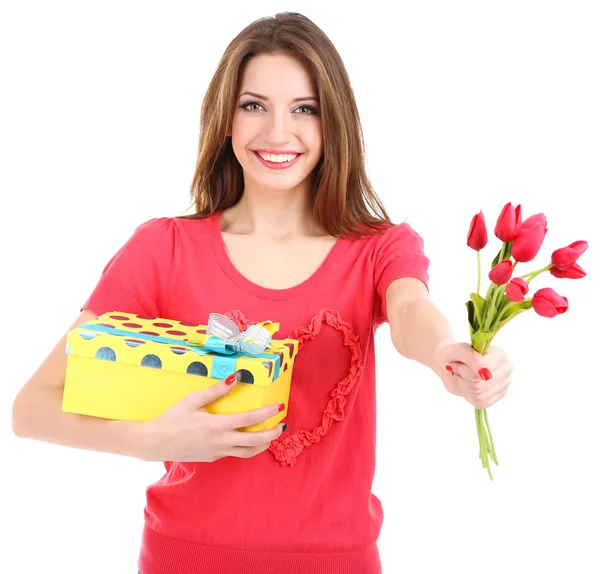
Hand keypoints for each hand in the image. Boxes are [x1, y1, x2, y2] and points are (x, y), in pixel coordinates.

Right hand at [136, 371, 286, 461]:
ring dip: (263, 445)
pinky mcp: (212, 458)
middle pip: (255, 442)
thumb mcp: (191, 401)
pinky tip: (247, 439)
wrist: (154, 443)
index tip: (279, 406)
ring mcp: (217, 453)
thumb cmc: (171, 419)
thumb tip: (235, 378)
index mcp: (217, 426)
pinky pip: (234, 454)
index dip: (267, 413)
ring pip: (247, 453)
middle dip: (272, 433)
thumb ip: (214, 391)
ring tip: (271, 436)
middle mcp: (220, 442)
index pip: (250, 420)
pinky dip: (246, 448)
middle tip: (282, 425)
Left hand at [435, 342, 512, 408]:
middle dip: (463, 379)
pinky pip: (480, 403)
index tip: (454, 363)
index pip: (482, 370)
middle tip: (457, 370)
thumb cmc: (455, 354)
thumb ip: (473, 358)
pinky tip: (467, 385)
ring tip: (462, 377)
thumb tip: (484, 373)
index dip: (463, 369)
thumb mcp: (459, 350)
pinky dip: (468, 395)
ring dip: (464, 386)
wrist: (450, 362)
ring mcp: (503, 384)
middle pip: (480, 385)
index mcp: (500, 354)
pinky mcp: (497, 396)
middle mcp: (506, 370)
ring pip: (479, 396)